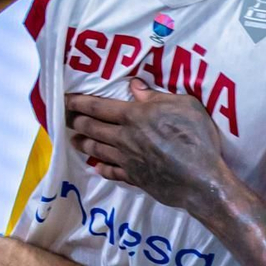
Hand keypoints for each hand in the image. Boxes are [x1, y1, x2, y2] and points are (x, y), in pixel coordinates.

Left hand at [66, 80, 225, 208]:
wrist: (201, 180)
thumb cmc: (196, 137)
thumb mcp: (183, 105)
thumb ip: (156, 96)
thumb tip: (135, 85)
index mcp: (134, 116)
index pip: (97, 107)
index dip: (78, 102)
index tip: (64, 99)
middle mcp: (124, 138)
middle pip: (92, 128)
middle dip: (75, 121)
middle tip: (64, 118)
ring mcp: (127, 160)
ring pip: (97, 149)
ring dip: (83, 143)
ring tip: (73, 140)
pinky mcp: (135, 178)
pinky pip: (112, 172)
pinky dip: (102, 169)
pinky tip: (97, 167)